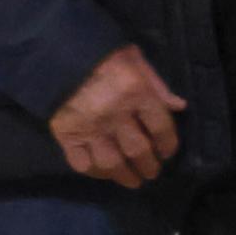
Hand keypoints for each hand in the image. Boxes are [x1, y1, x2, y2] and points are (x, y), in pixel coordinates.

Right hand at [49, 44, 183, 187]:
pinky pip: (81, 163)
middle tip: (152, 172)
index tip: (167, 153)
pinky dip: (94, 172)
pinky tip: (103, 172)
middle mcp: (115, 115)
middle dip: (149, 166)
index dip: (169, 145)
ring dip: (124, 176)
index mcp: (137, 94)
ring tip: (133, 181)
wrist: (56, 53)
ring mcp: (89, 128)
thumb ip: (158, 86)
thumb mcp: (137, 60)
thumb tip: (179, 107)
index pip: (161, 128)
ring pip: (111, 163)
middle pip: (138, 150)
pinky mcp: (66, 135)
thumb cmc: (102, 55)